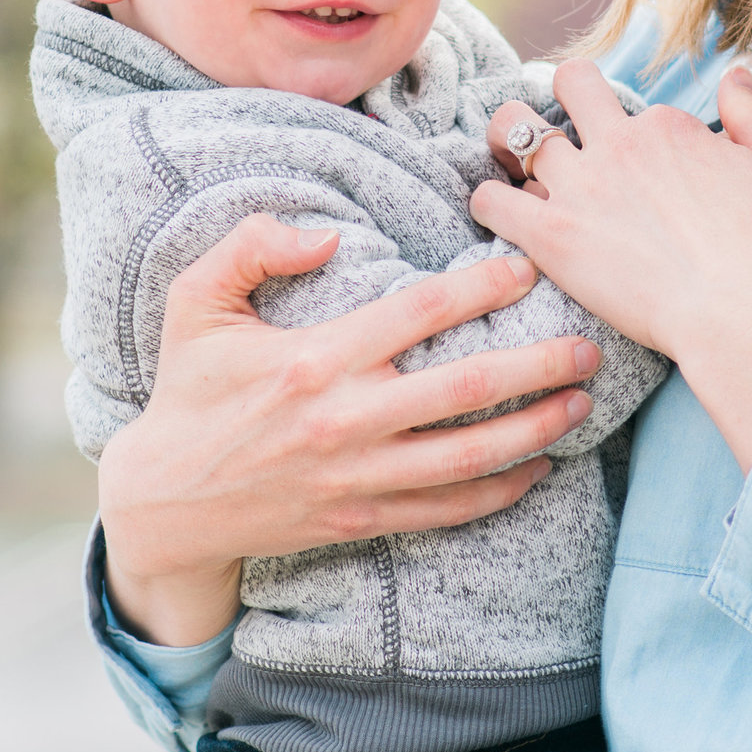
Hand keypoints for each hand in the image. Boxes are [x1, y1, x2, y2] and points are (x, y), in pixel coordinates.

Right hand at [98, 214, 603, 647]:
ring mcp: (358, 477)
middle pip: (466, 389)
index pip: (418, 312)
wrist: (163, 501)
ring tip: (579, 403)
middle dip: (539, 365)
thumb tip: (322, 232)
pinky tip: (536, 468)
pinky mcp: (361, 519)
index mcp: (313, 359)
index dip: (480, 286)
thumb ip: (250, 247)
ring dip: (534, 429)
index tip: (523, 269)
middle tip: (588, 345)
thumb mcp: (194, 302)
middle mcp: (345, 419)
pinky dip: (498, 491)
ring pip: (470, 455)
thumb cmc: (188, 390)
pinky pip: (447, 509)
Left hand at [472, 60, 751, 469]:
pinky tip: (502, 217)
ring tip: (511, 163)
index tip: (645, 172)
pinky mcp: (551, 235)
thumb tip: (735, 76)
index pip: (634, 109)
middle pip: (568, 84)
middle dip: (559, 95)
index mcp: (668, 127)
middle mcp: (618, 144)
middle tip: (558, 129)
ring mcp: (580, 187)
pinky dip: (488, 203)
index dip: (637, 137)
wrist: (743, 313)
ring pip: (513, 129)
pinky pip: (490, 200)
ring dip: (507, 139)